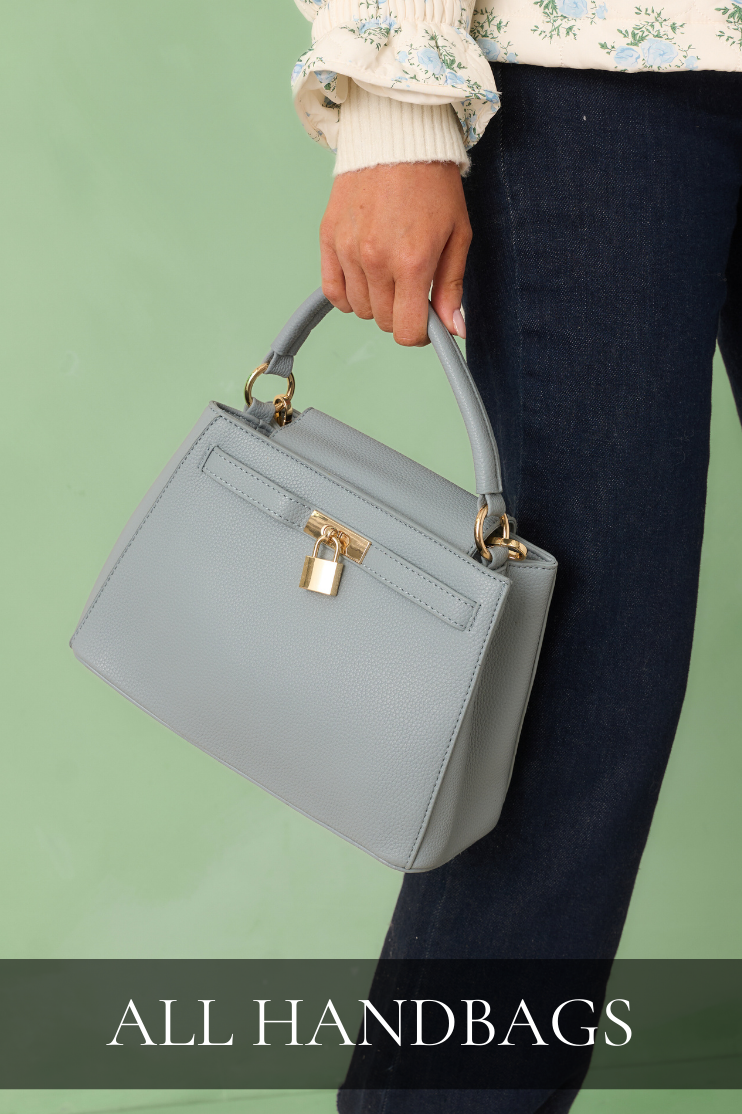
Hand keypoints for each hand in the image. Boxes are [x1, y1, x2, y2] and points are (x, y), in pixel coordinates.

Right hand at [320, 161, 470, 346]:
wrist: (397, 138)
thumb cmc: (433, 185)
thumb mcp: (458, 235)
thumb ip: (452, 287)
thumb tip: (453, 330)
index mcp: (412, 262)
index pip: (406, 331)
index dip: (419, 334)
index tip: (424, 322)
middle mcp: (376, 260)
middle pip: (382, 321)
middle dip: (399, 314)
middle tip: (410, 289)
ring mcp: (348, 250)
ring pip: (359, 308)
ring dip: (375, 301)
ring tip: (389, 273)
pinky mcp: (329, 238)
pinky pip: (333, 291)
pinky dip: (348, 294)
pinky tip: (364, 279)